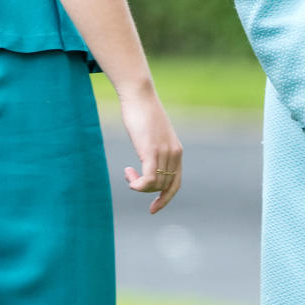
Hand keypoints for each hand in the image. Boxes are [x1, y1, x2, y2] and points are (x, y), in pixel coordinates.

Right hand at [119, 91, 182, 212]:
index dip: (165, 198)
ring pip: (155, 185)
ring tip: (128, 172)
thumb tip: (147, 158)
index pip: (176, 183)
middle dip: (146, 190)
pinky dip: (137, 184)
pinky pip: (148, 180)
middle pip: (163, 186)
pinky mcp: (152, 151)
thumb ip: (153, 148)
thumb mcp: (151, 134)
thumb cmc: (141, 112)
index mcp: (176, 151)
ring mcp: (164, 153)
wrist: (139, 96)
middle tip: (130, 179)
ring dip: (139, 185)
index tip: (153, 208)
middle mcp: (174, 154)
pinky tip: (128, 175)